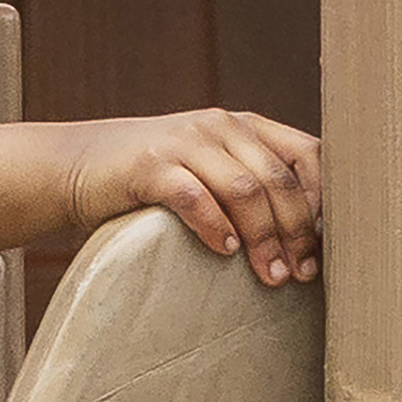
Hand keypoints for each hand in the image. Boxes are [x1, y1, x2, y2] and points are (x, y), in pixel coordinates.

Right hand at [70, 110, 322, 286]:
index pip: (308, 154)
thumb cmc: (153, 178)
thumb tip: (308, 238)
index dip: (324, 201)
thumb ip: (251, 184)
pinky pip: (194, 196)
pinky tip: (223, 251)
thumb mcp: (209, 168)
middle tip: (299, 275)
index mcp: (244, 126)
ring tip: (269, 275)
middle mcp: (219, 126)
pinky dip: (214, 226)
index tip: (324, 248)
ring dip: (263, 237)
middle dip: (296, 232)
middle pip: (278, 180)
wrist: (77, 163)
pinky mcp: (149, 165)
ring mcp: (183, 142)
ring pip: (244, 189)